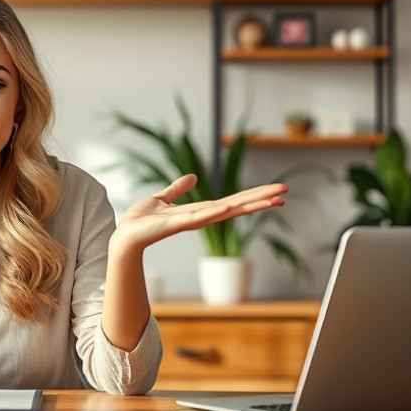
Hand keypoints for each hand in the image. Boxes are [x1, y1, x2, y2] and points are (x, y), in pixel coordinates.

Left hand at [110, 174, 287, 253]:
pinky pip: (199, 217)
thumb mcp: (163, 197)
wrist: (125, 233)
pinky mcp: (177, 223)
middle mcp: (201, 216)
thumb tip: (193, 177)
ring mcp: (191, 221)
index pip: (232, 200)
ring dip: (247, 205)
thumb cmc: (142, 219)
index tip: (275, 191)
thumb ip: (177, 188)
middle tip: (285, 192)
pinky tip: (229, 207)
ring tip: (270, 200)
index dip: (253, 195)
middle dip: (260, 199)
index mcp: (200, 210)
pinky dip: (214, 212)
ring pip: (225, 211)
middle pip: (236, 205)